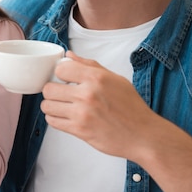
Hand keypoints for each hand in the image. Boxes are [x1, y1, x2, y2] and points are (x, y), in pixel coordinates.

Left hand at [41, 51, 157, 158]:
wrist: (144, 136)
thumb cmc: (132, 108)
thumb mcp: (116, 79)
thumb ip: (89, 65)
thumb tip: (69, 55)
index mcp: (96, 78)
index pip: (60, 69)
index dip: (60, 73)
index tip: (64, 78)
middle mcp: (87, 94)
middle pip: (48, 88)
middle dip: (52, 90)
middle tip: (60, 94)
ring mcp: (82, 114)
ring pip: (47, 106)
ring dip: (52, 106)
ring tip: (62, 106)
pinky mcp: (79, 130)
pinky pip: (52, 121)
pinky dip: (55, 119)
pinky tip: (65, 117)